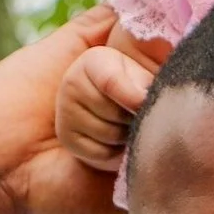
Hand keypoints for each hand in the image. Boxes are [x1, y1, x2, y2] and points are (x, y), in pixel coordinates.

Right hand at [57, 45, 158, 171]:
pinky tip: (121, 141)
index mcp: (94, 60)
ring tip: (132, 126)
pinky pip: (101, 154)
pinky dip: (117, 153)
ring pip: (110, 135)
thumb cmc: (137, 86)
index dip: (134, 98)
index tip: (146, 106)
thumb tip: (147, 95)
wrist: (117, 106)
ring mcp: (66, 111)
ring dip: (128, 136)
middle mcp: (72, 81)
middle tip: (141, 115)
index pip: (111, 82)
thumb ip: (147, 74)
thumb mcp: (143, 73)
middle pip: (114, 113)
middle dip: (134, 118)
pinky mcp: (68, 137)